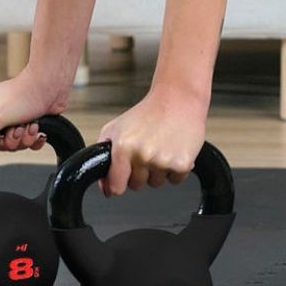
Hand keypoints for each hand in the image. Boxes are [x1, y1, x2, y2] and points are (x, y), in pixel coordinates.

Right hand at [0, 63, 71, 152]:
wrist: (49, 86)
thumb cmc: (23, 94)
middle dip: (11, 139)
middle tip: (16, 127)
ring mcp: (9, 118)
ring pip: (12, 143)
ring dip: (23, 138)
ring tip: (28, 124)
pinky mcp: (24, 122)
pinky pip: (25, 141)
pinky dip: (32, 138)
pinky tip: (35, 128)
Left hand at [90, 88, 207, 197]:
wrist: (178, 99)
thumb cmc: (147, 113)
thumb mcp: (115, 129)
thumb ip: (102, 157)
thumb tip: (105, 187)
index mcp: (123, 147)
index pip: (116, 186)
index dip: (118, 184)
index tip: (122, 178)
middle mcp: (142, 155)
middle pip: (137, 185)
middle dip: (140, 173)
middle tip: (146, 151)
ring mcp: (163, 161)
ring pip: (156, 183)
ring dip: (158, 171)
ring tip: (161, 148)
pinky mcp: (182, 164)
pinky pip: (175, 180)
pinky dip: (175, 169)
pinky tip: (173, 150)